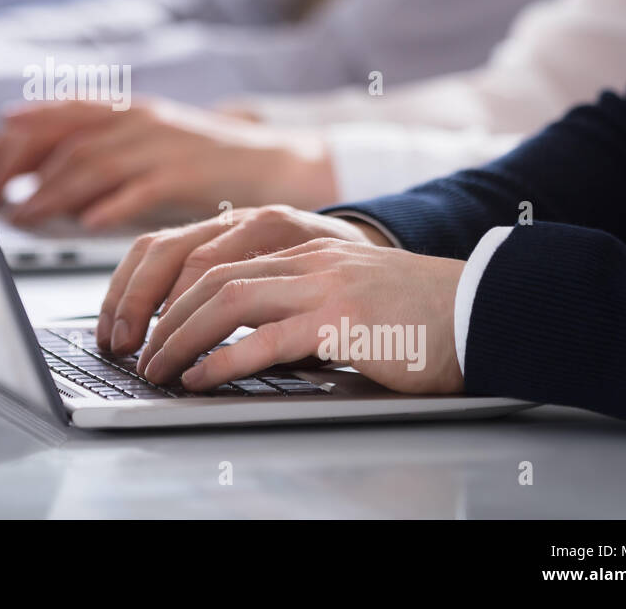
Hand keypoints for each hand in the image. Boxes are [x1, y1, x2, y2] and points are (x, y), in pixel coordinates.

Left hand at [0, 98, 338, 227]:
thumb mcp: (145, 152)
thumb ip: (97, 162)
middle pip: (63, 138)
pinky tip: (84, 223)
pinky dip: (108, 205)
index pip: (55, 116)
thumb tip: (35, 187)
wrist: (275, 164)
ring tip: (19, 217)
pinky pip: (139, 188)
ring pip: (92, 162)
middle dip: (17, 166)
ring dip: (49, 192)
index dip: (12, 138)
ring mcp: (163, 143)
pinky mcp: (187, 173)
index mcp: (125, 110)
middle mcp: (138, 119)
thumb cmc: (202, 167)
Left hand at [137, 239, 465, 394]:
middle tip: (139, 352)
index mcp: (304, 247)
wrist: (486, 311)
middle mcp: (308, 258)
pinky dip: (223, 361)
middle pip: (209, 276)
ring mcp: (324, 285)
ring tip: (158, 369)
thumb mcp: (348, 296)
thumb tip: (241, 345)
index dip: (171, 291)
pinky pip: (266, 340)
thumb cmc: (419, 316)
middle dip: (163, 316)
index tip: (147, 324)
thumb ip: (297, 306)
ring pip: (227, 301)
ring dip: (181, 337)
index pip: (215, 258)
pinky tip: (201, 379)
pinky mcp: (342, 321)